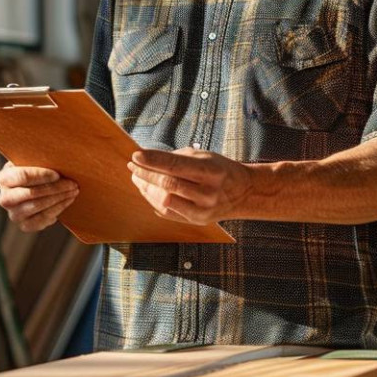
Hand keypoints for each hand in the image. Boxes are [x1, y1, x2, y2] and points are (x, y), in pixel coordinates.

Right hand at [0, 162, 78, 232]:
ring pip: (38, 207)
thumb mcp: (31, 161)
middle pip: (31, 194)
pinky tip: (66, 201)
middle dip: (55, 188)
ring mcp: (14, 214)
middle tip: (72, 184)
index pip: (22, 176)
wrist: (32, 188)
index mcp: (3, 178)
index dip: (41, 175)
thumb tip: (58, 154)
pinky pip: (42, 220)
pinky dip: (57, 210)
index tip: (58, 174)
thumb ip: (38, 157)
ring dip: (59, 199)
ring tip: (73, 191)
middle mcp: (5, 199)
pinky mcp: (24, 226)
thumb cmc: (34, 171)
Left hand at [128, 147, 251, 225]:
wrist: (243, 193)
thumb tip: (147, 159)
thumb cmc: (220, 170)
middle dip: (145, 174)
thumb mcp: (204, 156)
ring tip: (137, 178)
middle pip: (168, 184)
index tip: (136, 155)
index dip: (153, 160)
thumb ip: (176, 158)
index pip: (176, 165)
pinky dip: (153, 201)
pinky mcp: (197, 221)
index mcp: (212, 171)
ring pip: (164, 201)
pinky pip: (167, 212)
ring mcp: (203, 211)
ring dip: (146, 188)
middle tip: (133, 166)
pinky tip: (147, 191)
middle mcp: (208, 193)